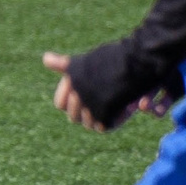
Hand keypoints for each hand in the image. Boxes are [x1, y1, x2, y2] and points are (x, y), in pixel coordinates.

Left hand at [42, 51, 168, 130]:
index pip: (60, 104)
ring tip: (112, 108)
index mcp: (71, 79)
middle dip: (86, 113)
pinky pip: (103, 127)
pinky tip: (122, 112)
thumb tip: (45, 59)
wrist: (141, 59)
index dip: (71, 103)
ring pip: (88, 124)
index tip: (85, 99)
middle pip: (74, 117)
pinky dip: (112, 122)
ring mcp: (90, 103)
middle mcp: (77, 92)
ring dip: (99, 119)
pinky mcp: (105, 113)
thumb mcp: (87, 59)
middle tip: (102, 105)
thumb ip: (65, 64)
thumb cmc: (115, 57)